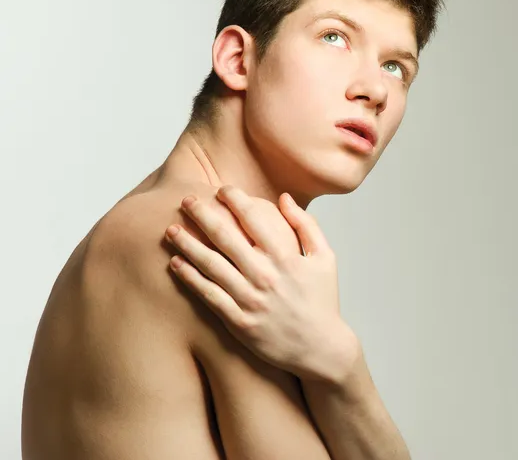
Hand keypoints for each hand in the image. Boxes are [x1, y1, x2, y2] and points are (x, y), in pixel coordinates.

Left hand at [165, 185, 358, 383]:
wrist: (320, 349)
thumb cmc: (322, 299)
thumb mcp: (325, 257)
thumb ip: (306, 224)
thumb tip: (283, 197)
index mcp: (286, 257)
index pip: (254, 219)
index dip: (234, 199)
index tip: (221, 189)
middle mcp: (265, 276)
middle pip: (226, 238)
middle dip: (202, 215)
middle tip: (185, 200)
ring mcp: (250, 300)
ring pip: (212, 265)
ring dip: (188, 244)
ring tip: (170, 230)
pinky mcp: (239, 322)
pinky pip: (210, 295)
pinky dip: (191, 278)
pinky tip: (176, 263)